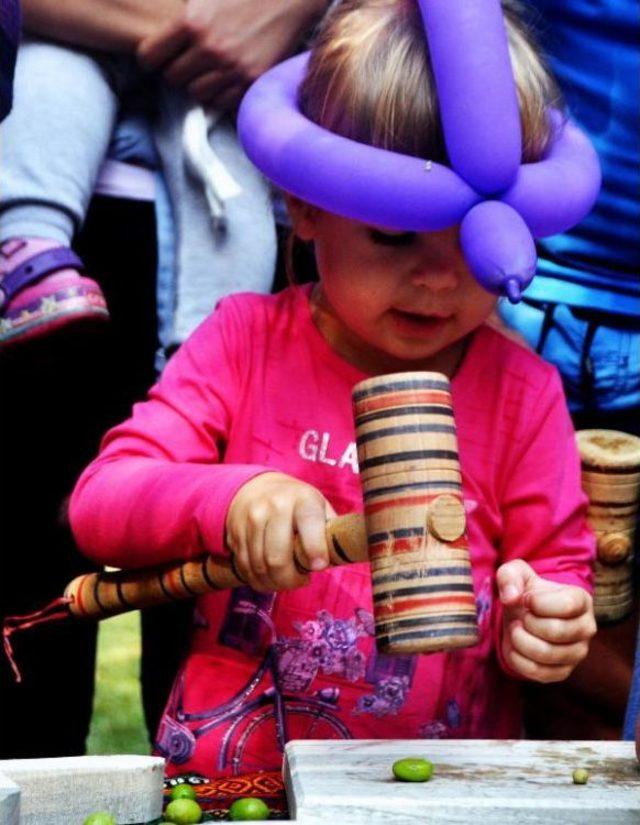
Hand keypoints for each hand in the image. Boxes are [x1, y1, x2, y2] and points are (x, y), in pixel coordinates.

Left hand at [137, 0, 324, 108]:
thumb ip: (181, 10)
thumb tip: (146, 15)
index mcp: (192, 21)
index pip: (149, 57)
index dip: (153, 57)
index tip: (160, 56)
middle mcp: (210, 48)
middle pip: (173, 79)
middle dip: (178, 71)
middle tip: (189, 62)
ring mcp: (231, 68)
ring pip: (197, 93)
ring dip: (201, 84)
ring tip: (210, 70)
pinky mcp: (251, 81)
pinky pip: (223, 102)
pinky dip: (222, 93)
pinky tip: (227, 77)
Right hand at [225, 472, 335, 591]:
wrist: (257, 488)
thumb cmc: (297, 505)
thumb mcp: (319, 507)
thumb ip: (329, 531)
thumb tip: (334, 558)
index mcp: (302, 500)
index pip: (308, 524)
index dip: (314, 549)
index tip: (318, 566)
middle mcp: (274, 507)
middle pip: (277, 558)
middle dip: (291, 580)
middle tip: (301, 580)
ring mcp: (251, 520)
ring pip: (259, 567)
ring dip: (274, 583)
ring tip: (286, 580)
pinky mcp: (235, 533)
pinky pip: (245, 568)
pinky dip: (258, 581)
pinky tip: (269, 579)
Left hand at [497, 559, 595, 682]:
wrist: (524, 616)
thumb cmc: (525, 593)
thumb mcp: (515, 574)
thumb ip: (509, 577)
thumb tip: (511, 597)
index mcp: (581, 600)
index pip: (567, 605)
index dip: (538, 603)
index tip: (526, 599)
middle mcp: (586, 628)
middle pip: (556, 631)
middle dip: (528, 622)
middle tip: (521, 617)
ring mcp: (577, 653)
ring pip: (546, 654)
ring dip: (520, 640)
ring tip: (516, 629)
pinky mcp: (563, 672)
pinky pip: (539, 672)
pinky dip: (518, 659)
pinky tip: (515, 646)